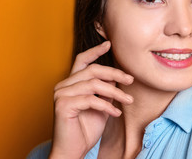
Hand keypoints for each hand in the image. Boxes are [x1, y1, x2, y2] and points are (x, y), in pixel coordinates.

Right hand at [49, 41, 133, 157]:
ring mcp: (61, 94)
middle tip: (130, 80)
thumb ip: (106, 90)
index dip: (95, 51)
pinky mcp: (62, 105)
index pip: (82, 60)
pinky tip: (116, 113)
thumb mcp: (101, 105)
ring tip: (128, 101)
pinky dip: (106, 106)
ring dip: (115, 92)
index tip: (109, 44)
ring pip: (94, 84)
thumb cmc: (86, 129)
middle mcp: (63, 85)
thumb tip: (117, 76)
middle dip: (114, 73)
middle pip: (92, 70)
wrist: (74, 150)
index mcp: (71, 83)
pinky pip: (91, 100)